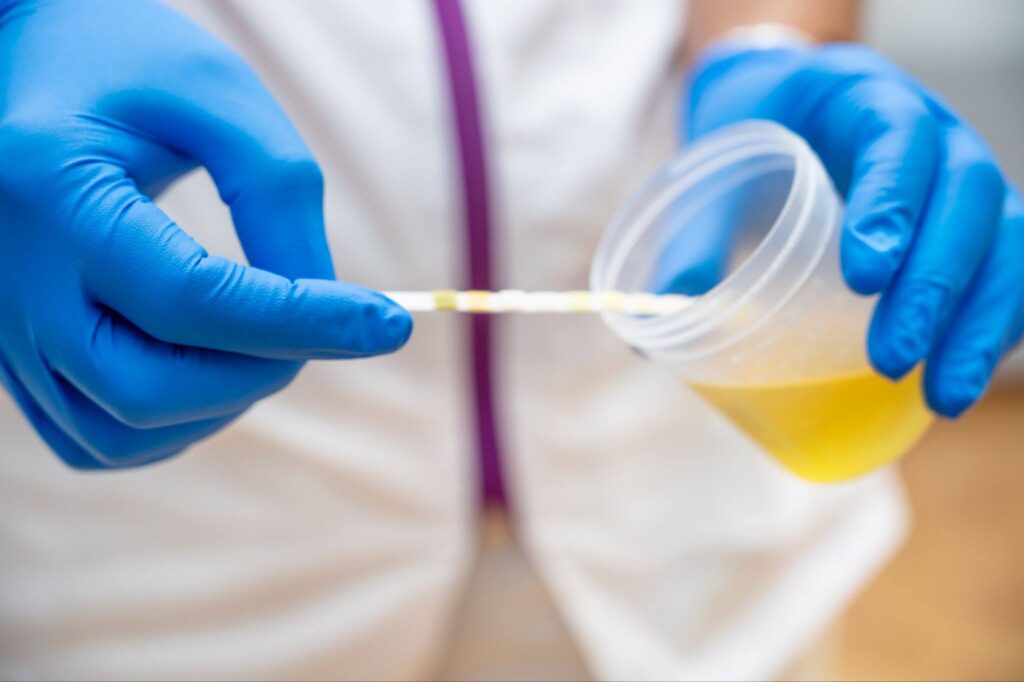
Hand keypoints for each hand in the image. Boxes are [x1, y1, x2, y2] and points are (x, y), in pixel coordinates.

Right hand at [0, 0, 410, 468]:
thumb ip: (277, 196)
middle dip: (261, 369)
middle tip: (320, 323)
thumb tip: (326, 307)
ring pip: (123, 431)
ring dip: (224, 404)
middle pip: (147, 387)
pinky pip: (98, 439)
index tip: (388, 324)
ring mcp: (5, 326)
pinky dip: (175, 426)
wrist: (30, 68)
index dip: (301, 321)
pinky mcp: (17, 356)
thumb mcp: (216, 96)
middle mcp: (12, 276)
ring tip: (268, 336)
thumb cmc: (129, 64)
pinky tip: (214, 370)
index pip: (188, 298)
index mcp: (51, 190)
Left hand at [684, 41, 1022, 416]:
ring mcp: (961, 182)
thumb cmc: (754, 137)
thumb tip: (653, 322)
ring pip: (1005, 242)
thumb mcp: (719, 168)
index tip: (862, 276)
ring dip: (978, 322)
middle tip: (890, 358)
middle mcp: (933, 134)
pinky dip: (994, 325)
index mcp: (864, 100)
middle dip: (935, 286)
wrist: (786, 103)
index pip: (899, 139)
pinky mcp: (972, 228)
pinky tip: (957, 378)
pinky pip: (1008, 271)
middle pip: (967, 198)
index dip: (892, 203)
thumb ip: (693, 236)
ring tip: (939, 396)